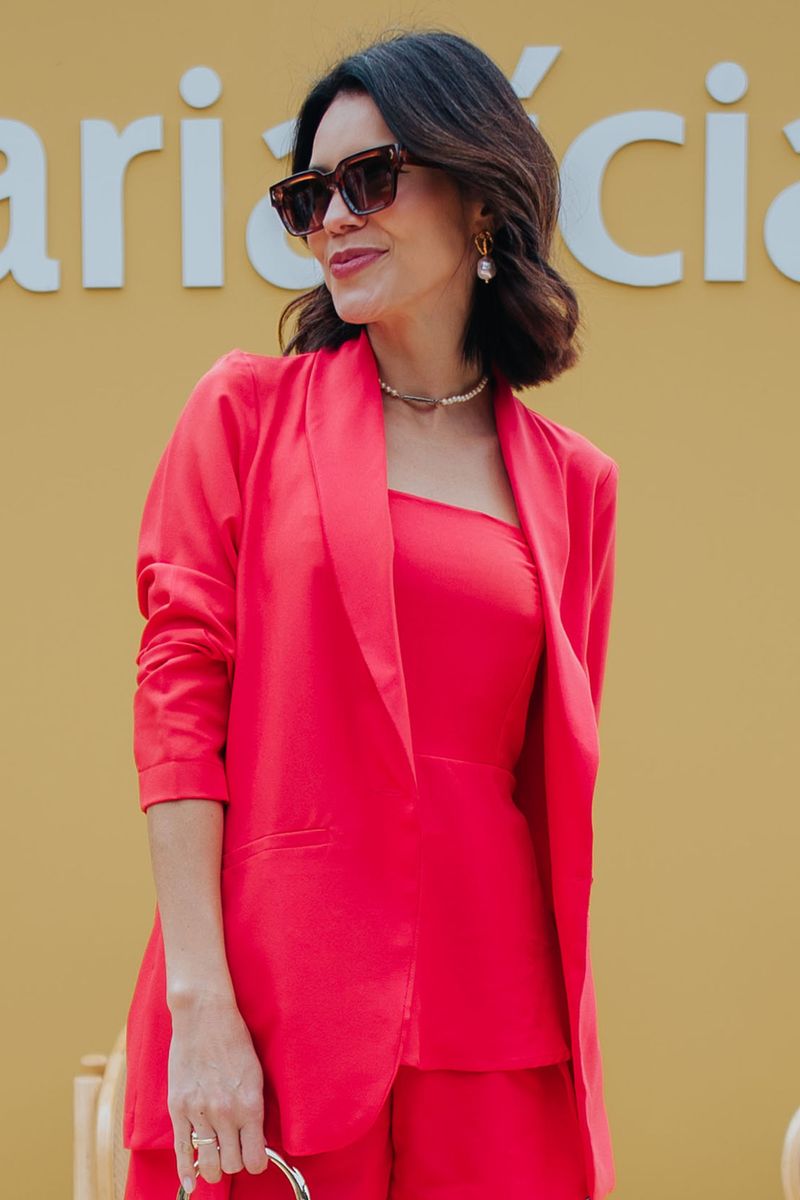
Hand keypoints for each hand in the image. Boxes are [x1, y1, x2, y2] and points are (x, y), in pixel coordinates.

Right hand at [167, 991, 270, 1192]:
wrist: (205, 1015)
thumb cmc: (234, 1039)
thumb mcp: (256, 1074)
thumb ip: (254, 1108)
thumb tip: (256, 1139)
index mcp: (250, 1105)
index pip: (256, 1159)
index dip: (257, 1162)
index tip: (255, 1157)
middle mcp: (226, 1113)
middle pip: (232, 1165)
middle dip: (235, 1162)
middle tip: (235, 1151)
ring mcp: (200, 1112)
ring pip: (208, 1164)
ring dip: (213, 1168)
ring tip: (216, 1161)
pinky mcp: (178, 1108)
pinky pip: (181, 1151)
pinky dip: (186, 1172)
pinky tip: (190, 1183)